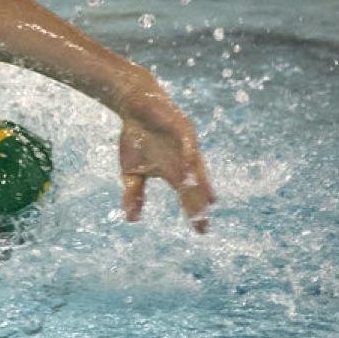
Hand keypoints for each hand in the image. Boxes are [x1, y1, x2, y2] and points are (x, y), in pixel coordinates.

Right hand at [118, 94, 214, 231]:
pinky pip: (187, 144)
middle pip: (195, 185)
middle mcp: (184, 161)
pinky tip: (189, 168)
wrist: (134, 106)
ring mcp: (185, 145)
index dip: (194, 212)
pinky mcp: (182, 128)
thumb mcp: (131, 173)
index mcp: (174, 173)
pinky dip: (188, 156)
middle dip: (199, 202)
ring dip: (200, 183)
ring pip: (195, 166)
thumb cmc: (136, 139)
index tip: (201, 231)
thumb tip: (132, 220)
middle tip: (205, 220)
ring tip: (207, 201)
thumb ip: (134, 195)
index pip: (187, 196)